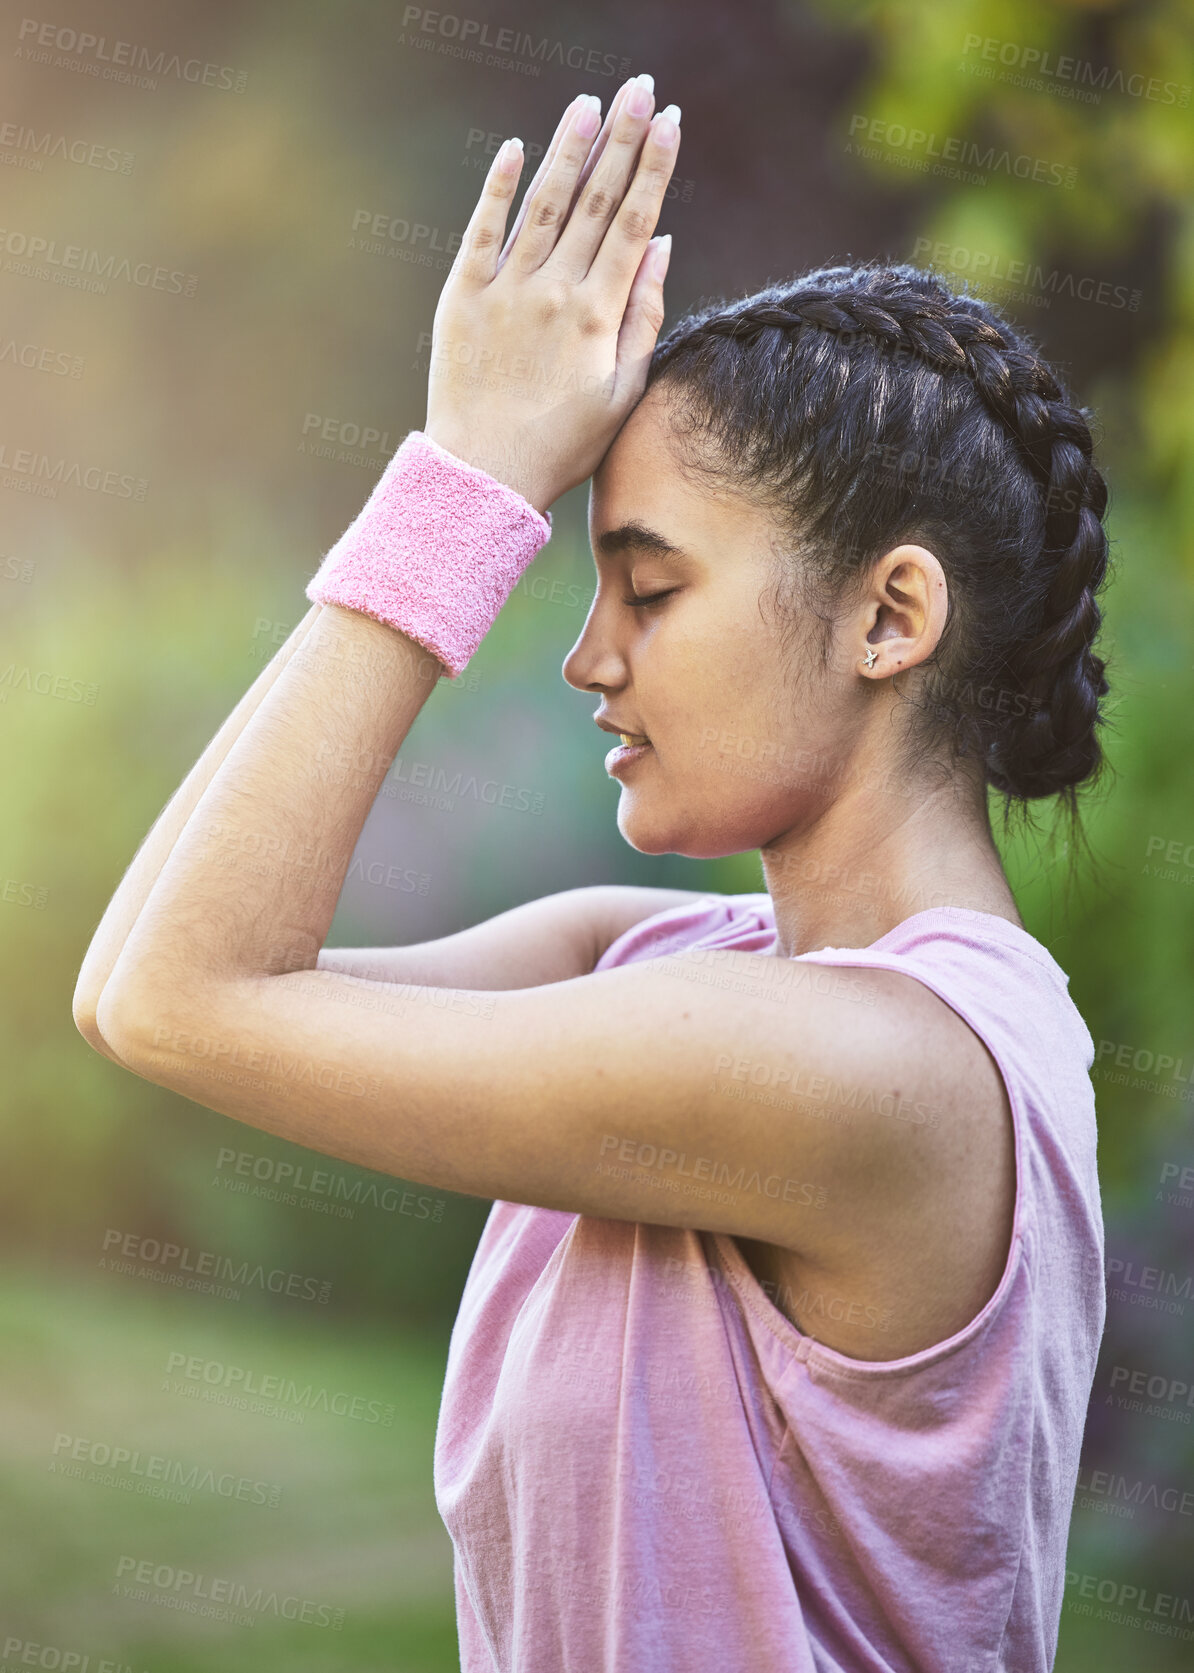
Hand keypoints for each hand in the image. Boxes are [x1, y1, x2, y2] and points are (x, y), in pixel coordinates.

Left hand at [423, 75, 680, 515]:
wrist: (484, 474)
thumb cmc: (563, 445)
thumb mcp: (622, 393)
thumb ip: (643, 317)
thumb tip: (659, 245)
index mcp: (597, 314)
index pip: (632, 222)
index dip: (654, 168)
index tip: (671, 122)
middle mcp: (553, 291)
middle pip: (594, 199)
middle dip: (621, 139)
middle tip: (640, 88)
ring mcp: (505, 289)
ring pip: (543, 203)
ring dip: (568, 148)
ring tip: (589, 103)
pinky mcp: (462, 297)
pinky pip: (482, 230)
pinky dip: (499, 188)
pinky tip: (517, 149)